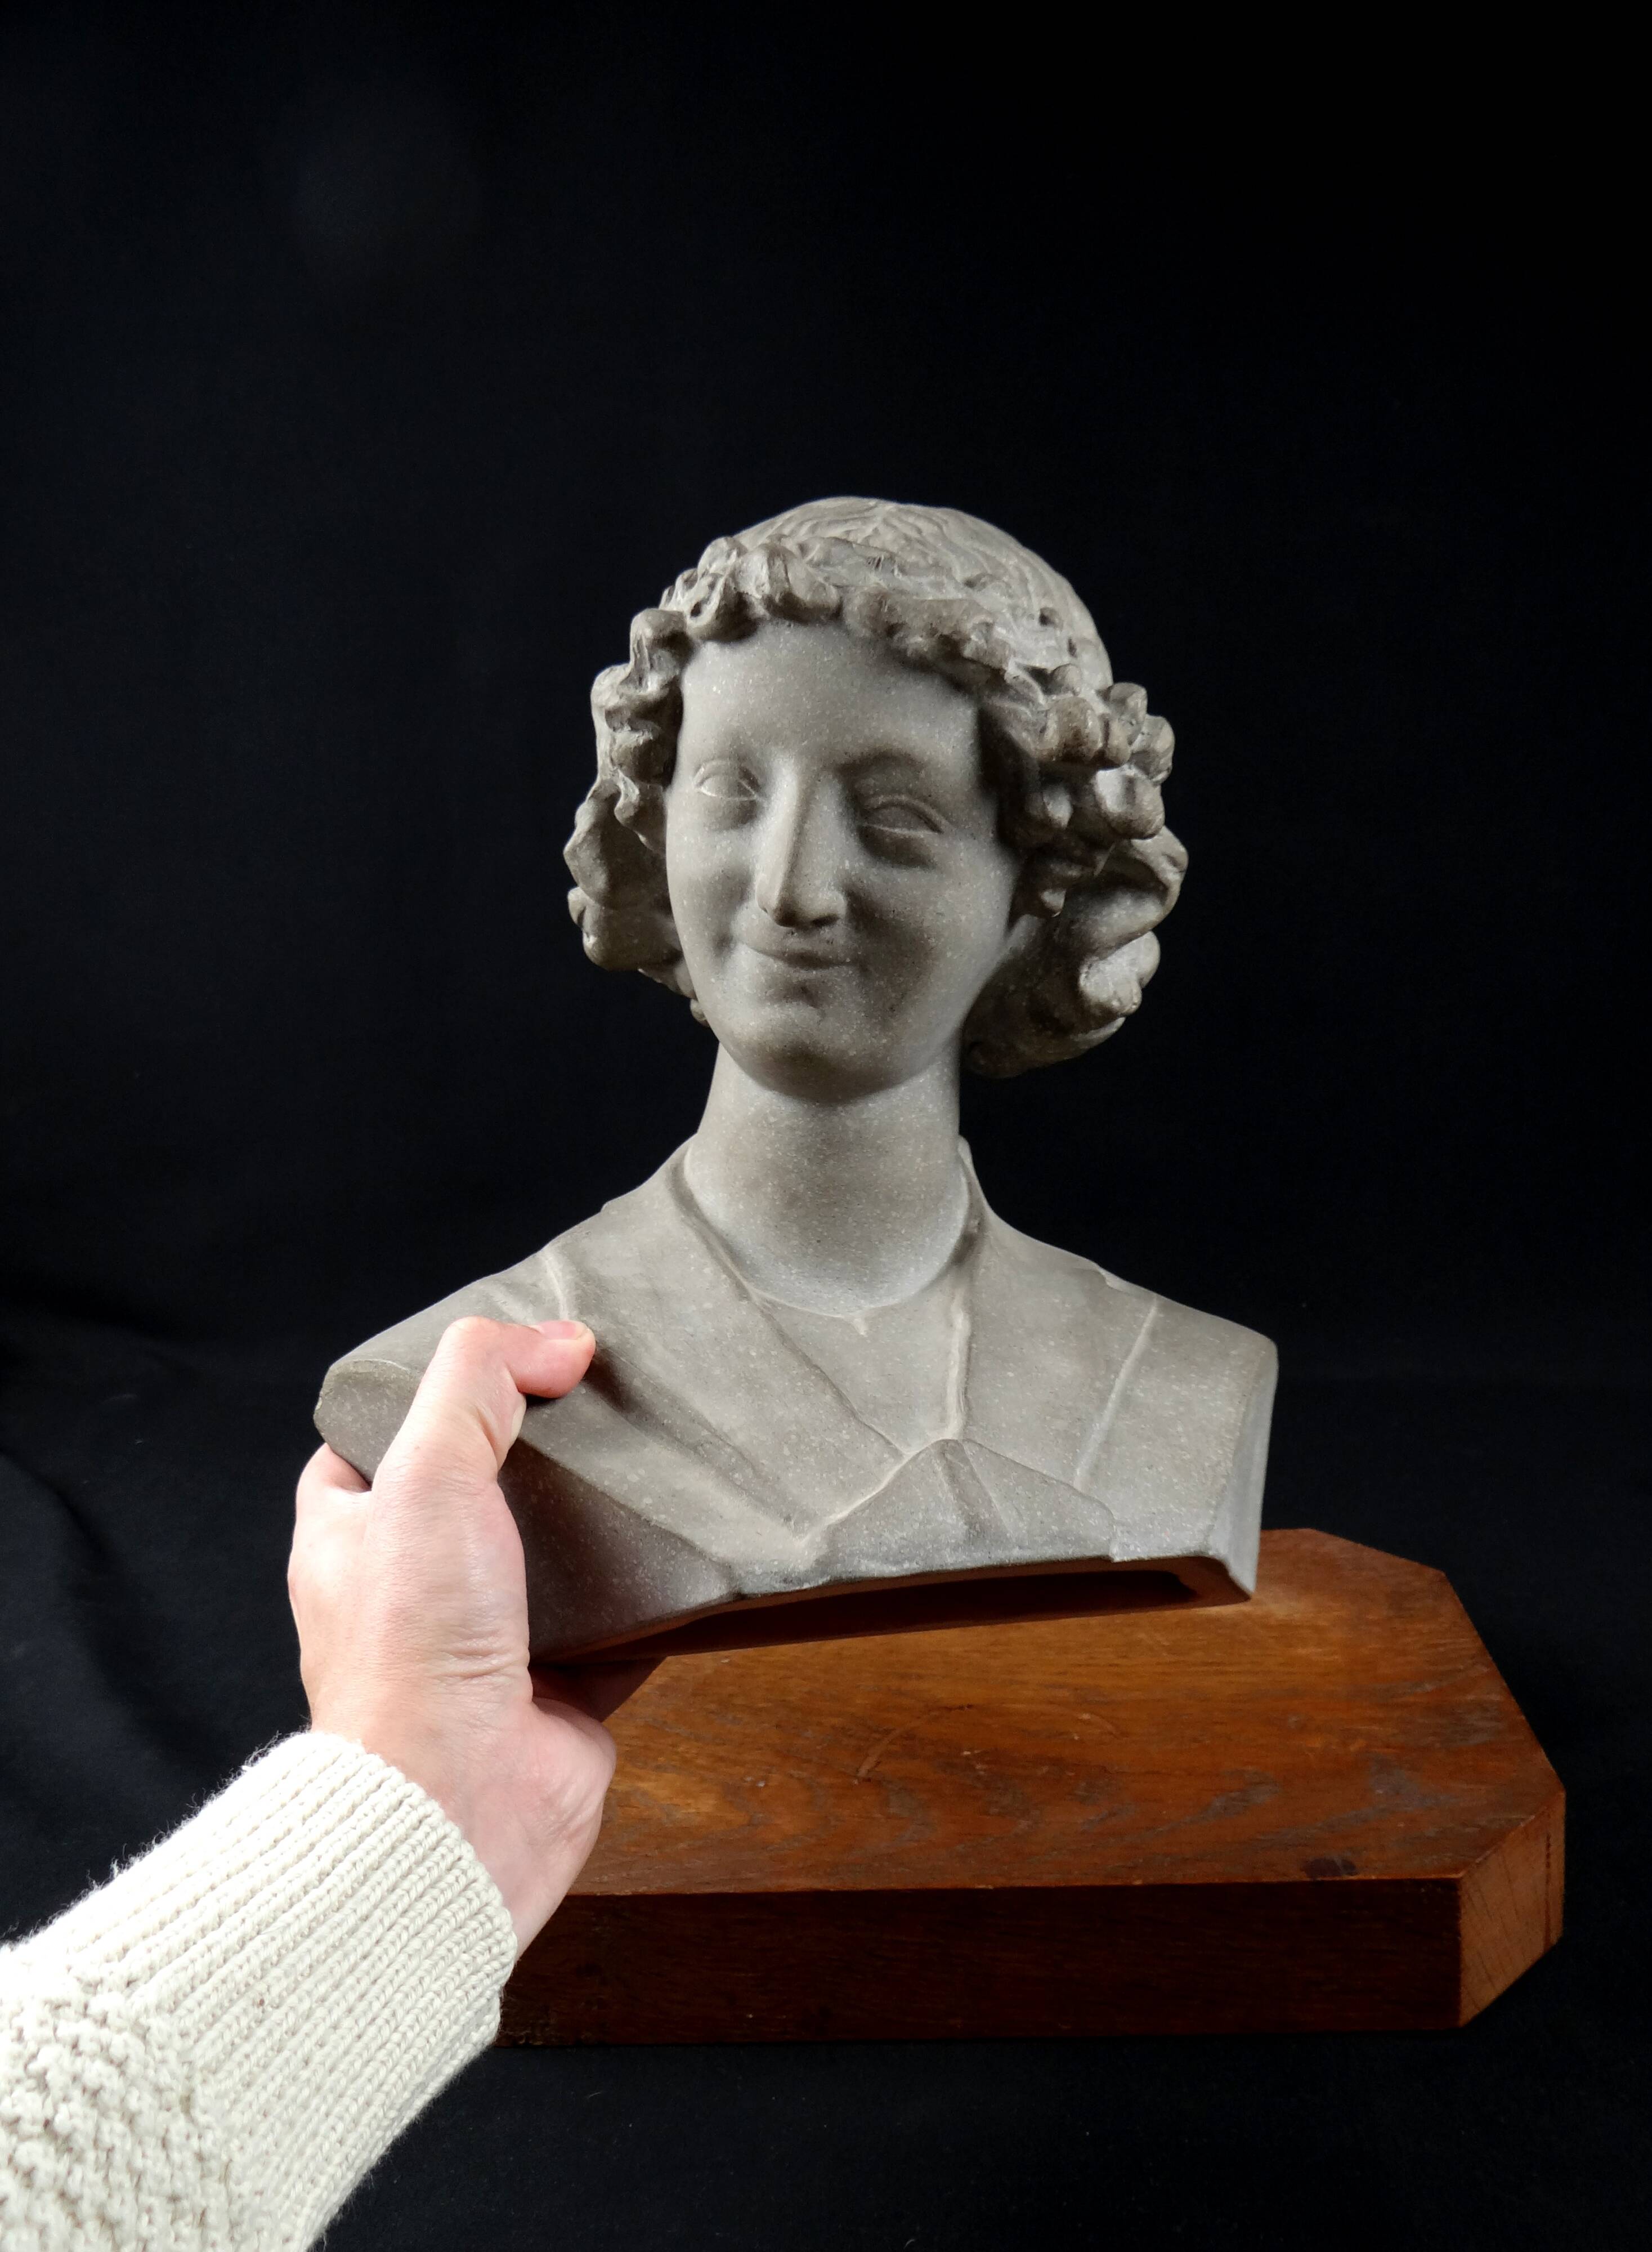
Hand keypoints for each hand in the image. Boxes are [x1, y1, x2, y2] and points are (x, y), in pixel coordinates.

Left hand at [288, 1315, 645, 1952]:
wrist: (458, 1806)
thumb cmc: (412, 1650)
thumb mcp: (427, 1470)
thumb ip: (480, 1381)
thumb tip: (556, 1341)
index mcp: (351, 1537)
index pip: (376, 1442)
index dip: (430, 1395)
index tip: (501, 1359)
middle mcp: (412, 1590)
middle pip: (480, 1493)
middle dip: (536, 1453)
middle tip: (597, 1402)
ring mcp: (488, 1644)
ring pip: (554, 1558)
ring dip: (601, 1522)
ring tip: (654, 1462)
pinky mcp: (561, 1693)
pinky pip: (619, 1630)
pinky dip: (655, 1600)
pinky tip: (689, 1555)